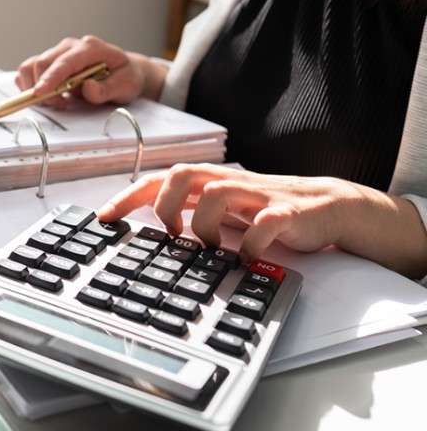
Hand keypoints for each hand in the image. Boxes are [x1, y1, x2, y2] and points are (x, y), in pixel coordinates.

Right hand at [15, 35, 165, 108]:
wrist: (124, 71)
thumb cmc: (125, 76)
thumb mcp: (126, 85)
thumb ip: (107, 89)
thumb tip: (88, 88)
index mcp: (90, 48)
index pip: (64, 62)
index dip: (50, 78)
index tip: (39, 93)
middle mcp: (71, 47)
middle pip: (42, 63)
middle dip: (43, 89)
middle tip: (60, 104)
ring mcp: (59, 53)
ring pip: (31, 66)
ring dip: (35, 87)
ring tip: (56, 100)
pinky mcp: (51, 62)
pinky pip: (29, 71)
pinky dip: (30, 85)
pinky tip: (48, 95)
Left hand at [97, 163, 426, 277]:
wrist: (326, 208)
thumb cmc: (265, 212)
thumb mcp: (220, 213)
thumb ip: (188, 215)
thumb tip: (145, 232)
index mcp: (209, 184)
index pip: (160, 179)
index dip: (130, 195)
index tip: (104, 218)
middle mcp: (228, 184)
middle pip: (183, 173)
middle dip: (165, 203)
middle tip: (167, 233)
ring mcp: (258, 195)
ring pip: (219, 191)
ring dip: (203, 223)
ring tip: (206, 248)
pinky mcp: (288, 212)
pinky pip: (266, 221)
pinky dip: (250, 241)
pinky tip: (245, 258)